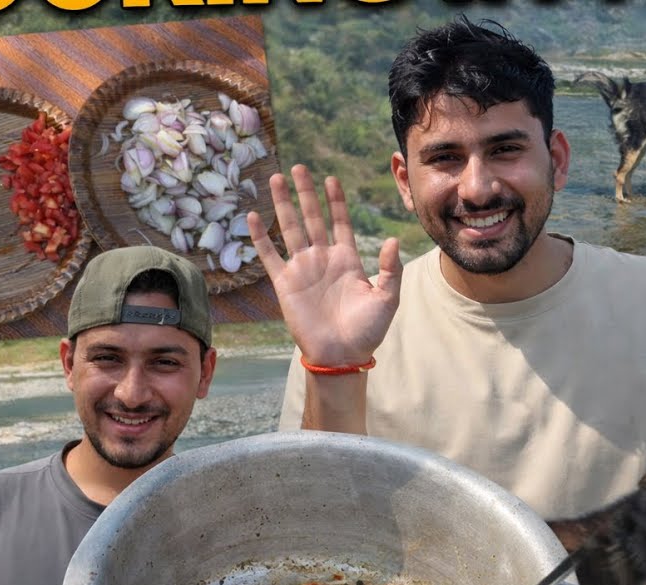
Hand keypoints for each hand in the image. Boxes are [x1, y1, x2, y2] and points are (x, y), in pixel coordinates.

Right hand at [247, 165, 401, 365]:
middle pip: (312, 217)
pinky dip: (260, 237)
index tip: (330, 178)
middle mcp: (323, 259)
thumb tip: (392, 240)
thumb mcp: (387, 298)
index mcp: (347, 259)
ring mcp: (302, 269)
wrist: (342, 355)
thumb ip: (391, 269)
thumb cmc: (367, 330)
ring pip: (290, 228)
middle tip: (298, 168)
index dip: (335, 201)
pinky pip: (270, 255)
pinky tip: (252, 216)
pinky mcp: (285, 284)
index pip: (339, 222)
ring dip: (282, 205)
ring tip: (275, 179)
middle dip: (305, 192)